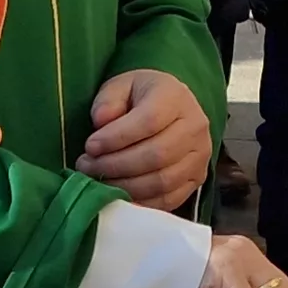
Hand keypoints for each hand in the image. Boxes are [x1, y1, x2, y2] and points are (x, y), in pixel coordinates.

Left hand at [78, 69, 209, 210]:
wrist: (170, 109)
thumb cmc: (140, 97)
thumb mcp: (121, 86)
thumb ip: (109, 100)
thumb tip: (100, 121)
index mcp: (176, 97)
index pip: (149, 121)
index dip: (116, 138)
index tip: (90, 146)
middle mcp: (195, 127)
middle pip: (156, 154)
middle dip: (116, 165)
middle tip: (87, 166)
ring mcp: (199, 156)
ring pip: (162, 181)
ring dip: (124, 186)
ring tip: (98, 180)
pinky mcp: (196, 179)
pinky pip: (168, 199)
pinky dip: (140, 202)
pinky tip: (117, 196)